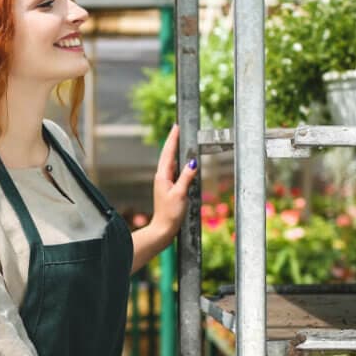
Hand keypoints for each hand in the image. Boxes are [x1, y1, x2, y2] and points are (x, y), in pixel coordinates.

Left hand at [147, 124, 197, 246]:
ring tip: (179, 139)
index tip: (175, 127)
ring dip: (175, 150)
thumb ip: (186, 177)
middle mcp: (162, 177)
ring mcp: (164, 182)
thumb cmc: (170, 214)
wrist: (163, 229)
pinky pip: (174, 171)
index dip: (172, 139)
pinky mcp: (168, 188)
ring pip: (170, 162)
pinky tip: (182, 162)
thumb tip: (193, 162)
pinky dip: (178, 162)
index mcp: (162, 176)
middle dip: (172, 141)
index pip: (168, 153)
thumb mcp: (180, 194)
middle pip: (168, 155)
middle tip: (177, 128)